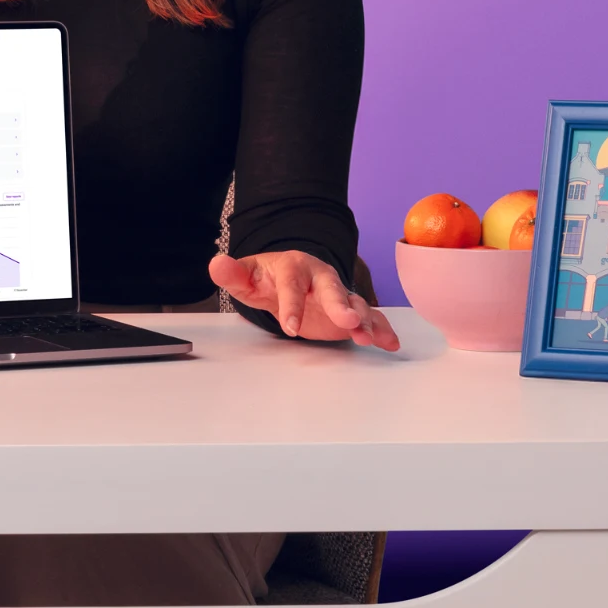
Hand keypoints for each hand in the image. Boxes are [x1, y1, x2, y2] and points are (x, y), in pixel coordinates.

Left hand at [208, 249, 399, 351]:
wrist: (288, 276)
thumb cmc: (267, 278)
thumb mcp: (247, 276)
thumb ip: (232, 273)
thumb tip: (216, 264)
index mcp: (294, 267)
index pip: (292, 285)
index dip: (291, 304)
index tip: (289, 327)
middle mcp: (321, 277)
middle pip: (332, 287)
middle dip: (340, 304)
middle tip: (348, 320)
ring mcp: (338, 294)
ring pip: (355, 303)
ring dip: (364, 320)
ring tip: (370, 338)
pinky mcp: (349, 312)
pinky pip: (369, 318)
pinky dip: (381, 329)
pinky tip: (390, 343)